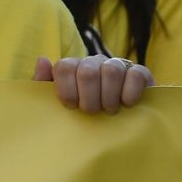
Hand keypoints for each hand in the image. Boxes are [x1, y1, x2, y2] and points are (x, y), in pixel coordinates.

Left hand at [34, 55, 153, 113]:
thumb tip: (42, 60)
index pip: (64, 68)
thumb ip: (44, 83)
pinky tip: (127, 104)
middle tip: (91, 112)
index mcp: (73, 67)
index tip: (71, 107)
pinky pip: (136, 74)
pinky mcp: (140, 72)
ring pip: (112, 71)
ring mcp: (117, 64)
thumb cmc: (79, 110)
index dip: (67, 91)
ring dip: (109, 97)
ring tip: (109, 110)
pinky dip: (130, 92)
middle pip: (87, 72)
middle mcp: (94, 62)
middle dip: (88, 98)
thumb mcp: (56, 101)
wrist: (114, 121)